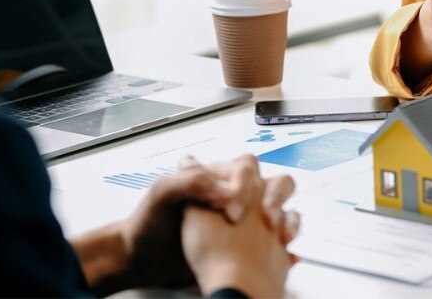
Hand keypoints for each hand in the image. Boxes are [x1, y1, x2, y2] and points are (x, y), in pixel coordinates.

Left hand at [68, 155, 295, 293]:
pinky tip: (283, 252)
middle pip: (273, 182)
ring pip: (283, 209)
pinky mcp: (248, 245)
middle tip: (262, 220)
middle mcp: (231, 197)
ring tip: (279, 235)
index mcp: (214, 180)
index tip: (231, 210)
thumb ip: (193, 181)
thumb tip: (225, 188)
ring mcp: (243, 222)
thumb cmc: (148, 227)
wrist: (144, 263)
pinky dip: (285, 245)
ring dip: (287, 218)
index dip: (243, 186)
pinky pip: (279, 238)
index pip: (245, 168)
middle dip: (274, 199)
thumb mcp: (163, 194)